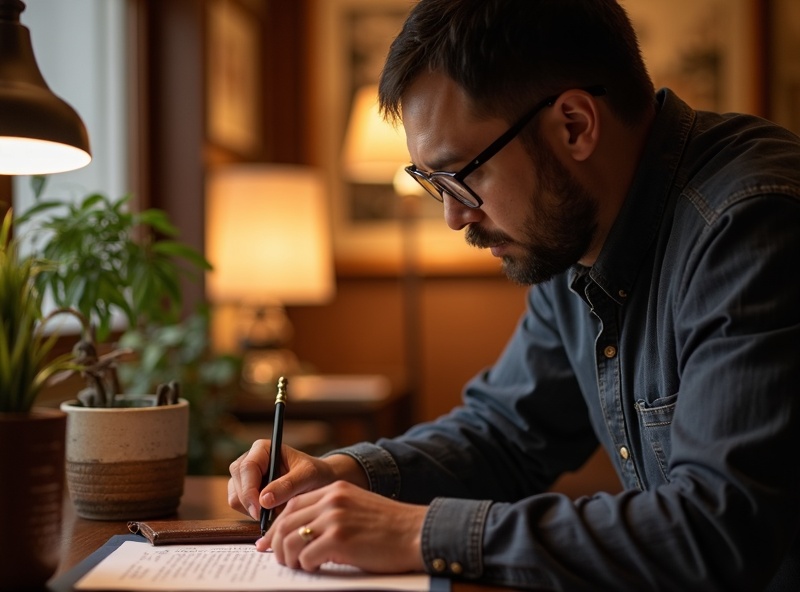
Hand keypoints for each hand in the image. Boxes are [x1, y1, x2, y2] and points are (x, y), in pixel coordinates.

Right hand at [228, 440, 365, 519]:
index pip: (247, 468)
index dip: (249, 490)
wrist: (318, 482)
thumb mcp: (308, 476)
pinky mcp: (244, 491)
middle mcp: (249, 460)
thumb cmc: (314, 473)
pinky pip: (239, 506)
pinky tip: (270, 512)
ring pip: (235, 496)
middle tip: (267, 517)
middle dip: (250, 502)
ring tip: (275, 511)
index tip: (260, 509)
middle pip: (236, 482)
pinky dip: (251, 513)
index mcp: (262, 449)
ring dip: (251, 509)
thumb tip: (263, 500)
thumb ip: (288, 485)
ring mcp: (244, 476)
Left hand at [262, 480, 426, 572]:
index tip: (269, 543)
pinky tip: (316, 568)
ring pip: (291, 540)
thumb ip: (331, 512)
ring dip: (289, 558)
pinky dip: (306, 566)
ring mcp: (334, 518)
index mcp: (335, 490)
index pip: (293, 506)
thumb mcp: (357, 507)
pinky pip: (306, 556)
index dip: (277, 527)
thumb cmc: (390, 527)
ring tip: (299, 566)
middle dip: (277, 545)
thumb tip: (301, 534)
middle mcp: (331, 500)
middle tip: (281, 561)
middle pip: (286, 522)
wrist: (416, 532)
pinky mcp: (339, 539)